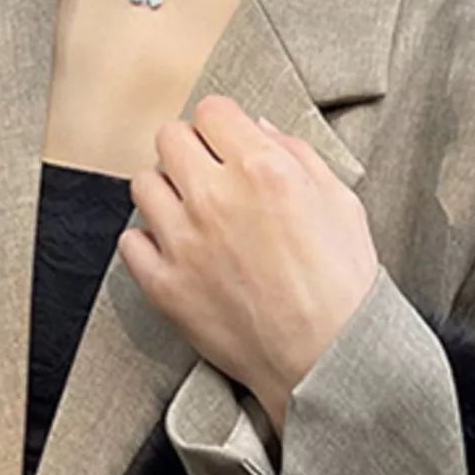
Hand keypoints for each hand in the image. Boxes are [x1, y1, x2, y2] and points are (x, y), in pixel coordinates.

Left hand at [118, 94, 379, 434]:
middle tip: (209, 180)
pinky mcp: (166, 287)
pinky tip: (176, 254)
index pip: (213, 111)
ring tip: (191, 217)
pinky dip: (148, 244)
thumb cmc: (343, 289)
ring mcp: (185, 243)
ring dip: (166, 194)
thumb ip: (298, 155)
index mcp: (263, 168)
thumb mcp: (341, 205)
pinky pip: (130, 243)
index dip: (223, 128)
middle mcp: (216, 197)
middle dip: (191, 152)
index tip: (229, 148)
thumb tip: (258, 127)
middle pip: (170, 138)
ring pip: (144, 185)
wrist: (329, 362)